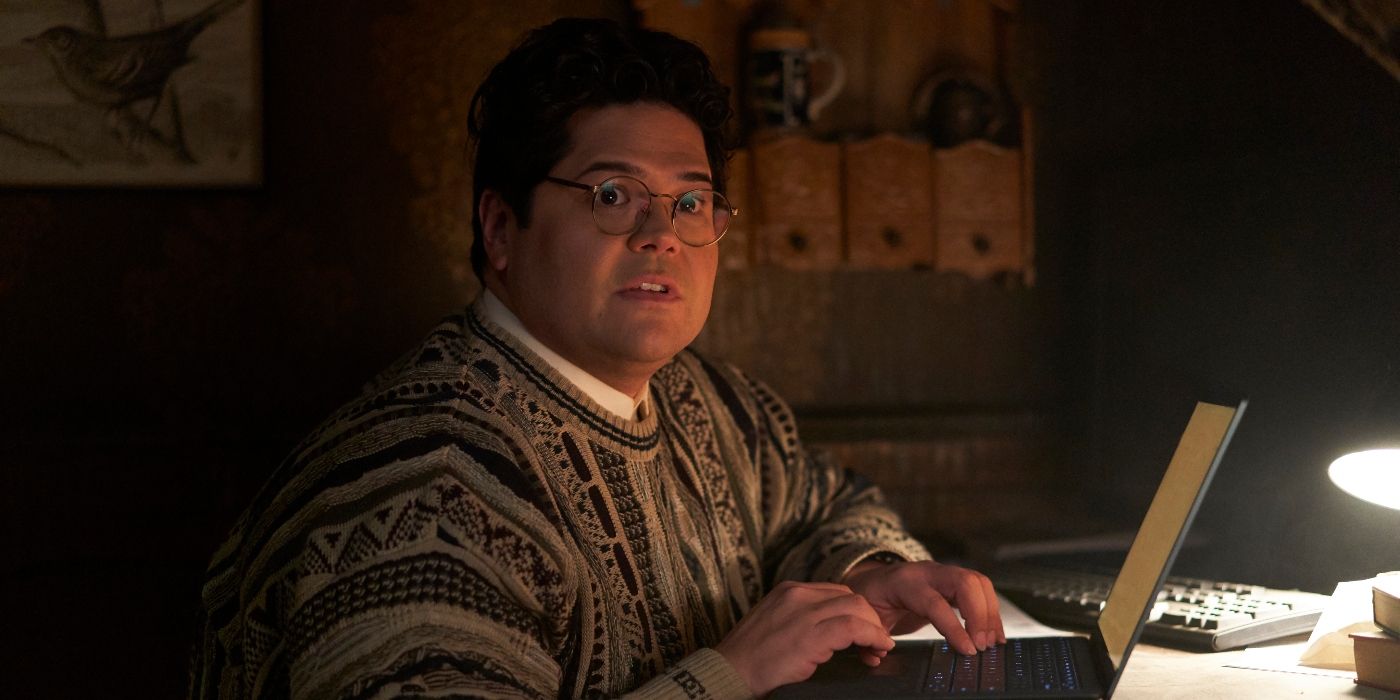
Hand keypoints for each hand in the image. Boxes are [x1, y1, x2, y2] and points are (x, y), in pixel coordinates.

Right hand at [714, 580, 894, 696]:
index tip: (865, 631)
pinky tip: (879, 647)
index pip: (836, 592)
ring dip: (875, 628)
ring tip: (880, 647)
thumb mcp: (774, 625)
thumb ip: (800, 619)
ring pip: (858, 608)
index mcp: (789, 591)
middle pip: (851, 597)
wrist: (728, 673)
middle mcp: (797, 595)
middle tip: (877, 642)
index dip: (857, 612)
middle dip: (870, 619)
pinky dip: (873, 636)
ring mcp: (804, 612)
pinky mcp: (810, 635)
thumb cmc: (749, 658)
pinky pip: (854, 627)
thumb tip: (832, 631)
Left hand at [842, 559, 1005, 654]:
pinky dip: (990, 609)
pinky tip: (994, 632)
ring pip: (977, 582)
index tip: (968, 650)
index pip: (935, 603)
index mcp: (904, 582)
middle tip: (982, 645)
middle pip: (965, 583)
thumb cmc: (871, 598)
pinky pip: (980, 588)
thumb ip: (871, 635)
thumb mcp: (865, 615)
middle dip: (979, 615)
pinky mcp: (953, 581)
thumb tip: (880, 653)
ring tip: (992, 642)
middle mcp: (927, 572)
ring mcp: (943, 573)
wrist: (873, 579)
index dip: (954, 628)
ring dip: (990, 612)